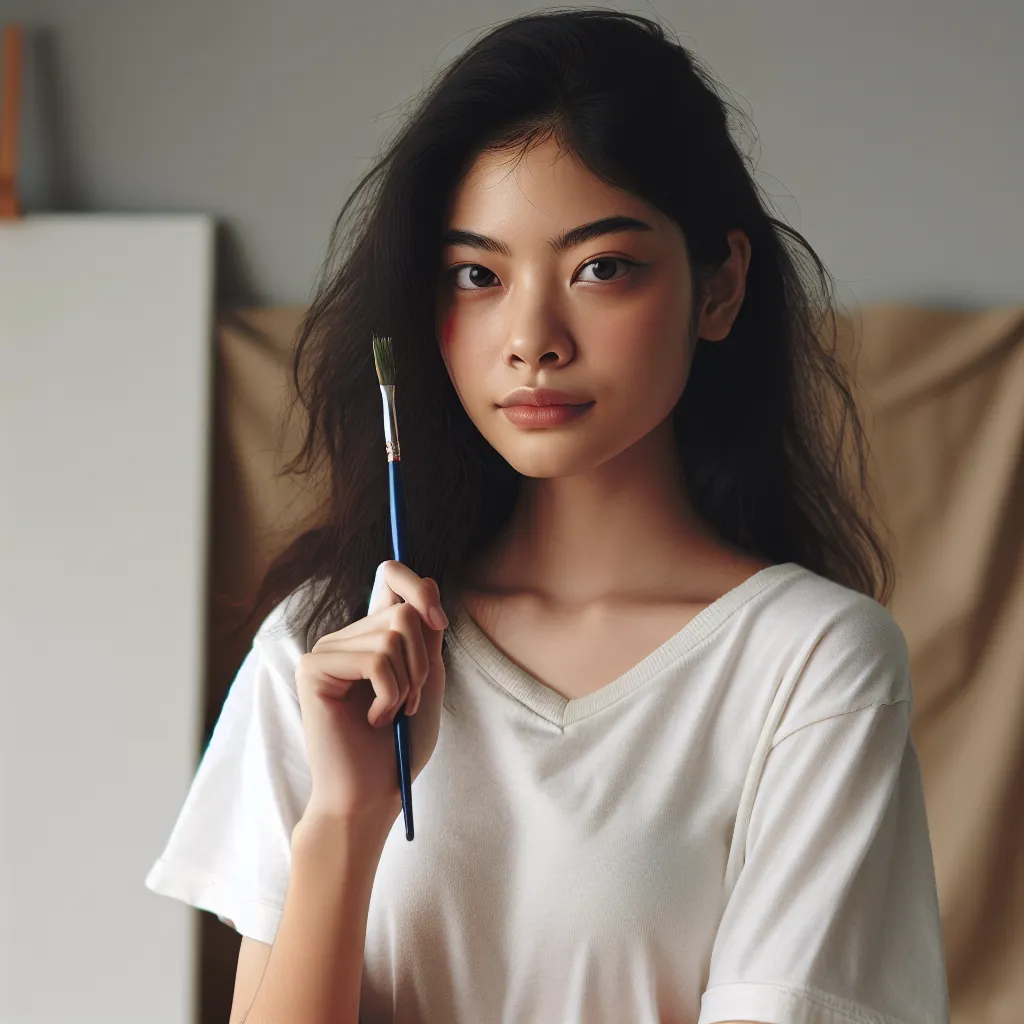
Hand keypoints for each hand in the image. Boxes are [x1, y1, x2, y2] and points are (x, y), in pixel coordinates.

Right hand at [294, 560, 448, 823]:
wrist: (372, 795)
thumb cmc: (399, 747)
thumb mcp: (427, 682)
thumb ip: (425, 635)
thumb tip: (427, 583)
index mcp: (371, 634)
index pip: (390, 574)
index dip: (419, 586)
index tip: (439, 623)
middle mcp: (346, 636)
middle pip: (403, 610)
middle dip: (422, 662)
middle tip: (410, 701)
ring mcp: (326, 650)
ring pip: (392, 635)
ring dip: (407, 684)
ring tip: (391, 715)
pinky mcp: (314, 669)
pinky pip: (375, 660)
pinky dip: (389, 695)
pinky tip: (373, 721)